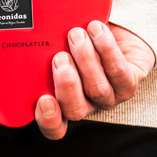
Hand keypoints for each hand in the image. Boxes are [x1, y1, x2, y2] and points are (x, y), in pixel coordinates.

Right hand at [34, 21, 154, 139]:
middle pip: (75, 110)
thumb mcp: (55, 46)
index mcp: (62, 102)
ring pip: (97, 88)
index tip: (43, 100)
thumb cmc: (77, 40)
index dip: (47, 120)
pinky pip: (117, 70)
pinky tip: (96, 30)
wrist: (111, 31)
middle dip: (67, 84)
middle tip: (60, 57)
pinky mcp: (129, 83)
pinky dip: (105, 48)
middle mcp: (86, 105)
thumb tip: (26, 37)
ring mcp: (109, 98)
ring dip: (86, 59)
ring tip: (77, 35)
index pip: (54, 125)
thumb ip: (42, 51)